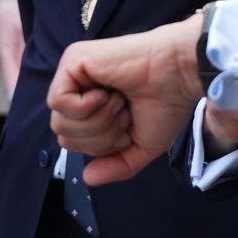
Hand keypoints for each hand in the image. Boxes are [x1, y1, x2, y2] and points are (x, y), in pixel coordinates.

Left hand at [49, 14, 206, 184]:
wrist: (178, 75)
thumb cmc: (167, 104)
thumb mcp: (141, 146)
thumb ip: (116, 166)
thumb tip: (87, 177)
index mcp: (93, 106)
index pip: (74, 141)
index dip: (102, 144)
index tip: (128, 124)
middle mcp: (80, 89)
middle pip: (64, 135)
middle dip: (100, 135)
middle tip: (125, 112)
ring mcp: (74, 74)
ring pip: (59, 122)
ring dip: (97, 121)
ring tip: (119, 101)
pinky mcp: (72, 61)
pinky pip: (58, 101)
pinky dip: (85, 106)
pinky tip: (106, 93)